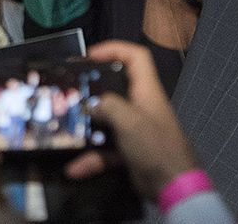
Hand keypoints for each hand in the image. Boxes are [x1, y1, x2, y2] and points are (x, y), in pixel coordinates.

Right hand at [65, 40, 197, 200]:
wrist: (173, 188)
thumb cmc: (154, 145)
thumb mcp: (129, 121)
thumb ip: (108, 106)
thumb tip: (89, 105)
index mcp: (147, 91)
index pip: (136, 57)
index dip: (114, 49)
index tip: (90, 55)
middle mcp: (140, 106)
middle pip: (116, 87)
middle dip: (93, 88)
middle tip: (71, 88)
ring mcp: (134, 129)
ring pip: (106, 121)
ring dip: (87, 127)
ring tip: (64, 126)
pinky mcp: (129, 152)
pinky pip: (105, 150)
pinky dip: (91, 159)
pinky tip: (75, 168)